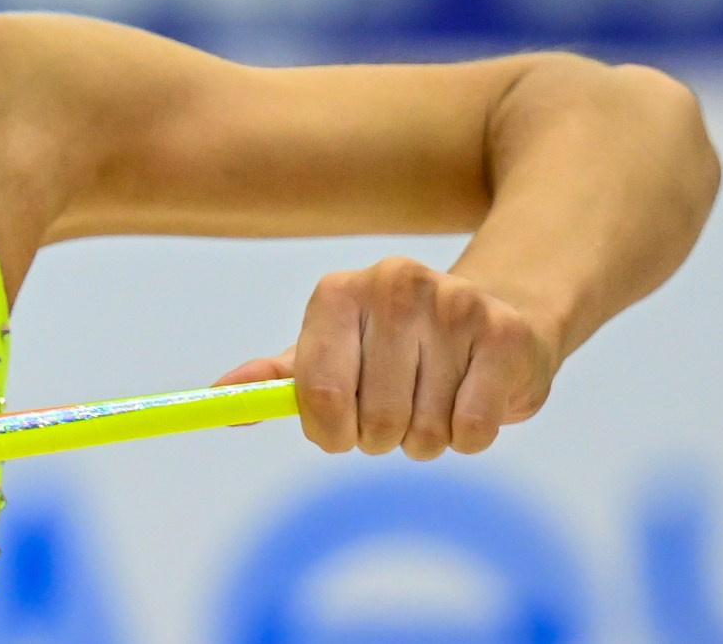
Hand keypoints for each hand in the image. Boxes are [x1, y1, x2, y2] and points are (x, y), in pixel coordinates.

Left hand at [216, 256, 557, 458]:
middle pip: (374, 418)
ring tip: (437, 399)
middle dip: (383, 437)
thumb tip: (218, 400)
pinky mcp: (504, 335)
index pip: (317, 392)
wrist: (498, 314)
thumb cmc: (397, 345)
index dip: (329, 432)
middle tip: (398, 413)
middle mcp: (393, 286)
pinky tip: (471, 399)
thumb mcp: (331, 352)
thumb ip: (274, 379)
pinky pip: (472, 431)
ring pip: (425, 430)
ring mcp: (453, 305)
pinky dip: (469, 437)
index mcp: (338, 292)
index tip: (340, 433)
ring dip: (428, 438)